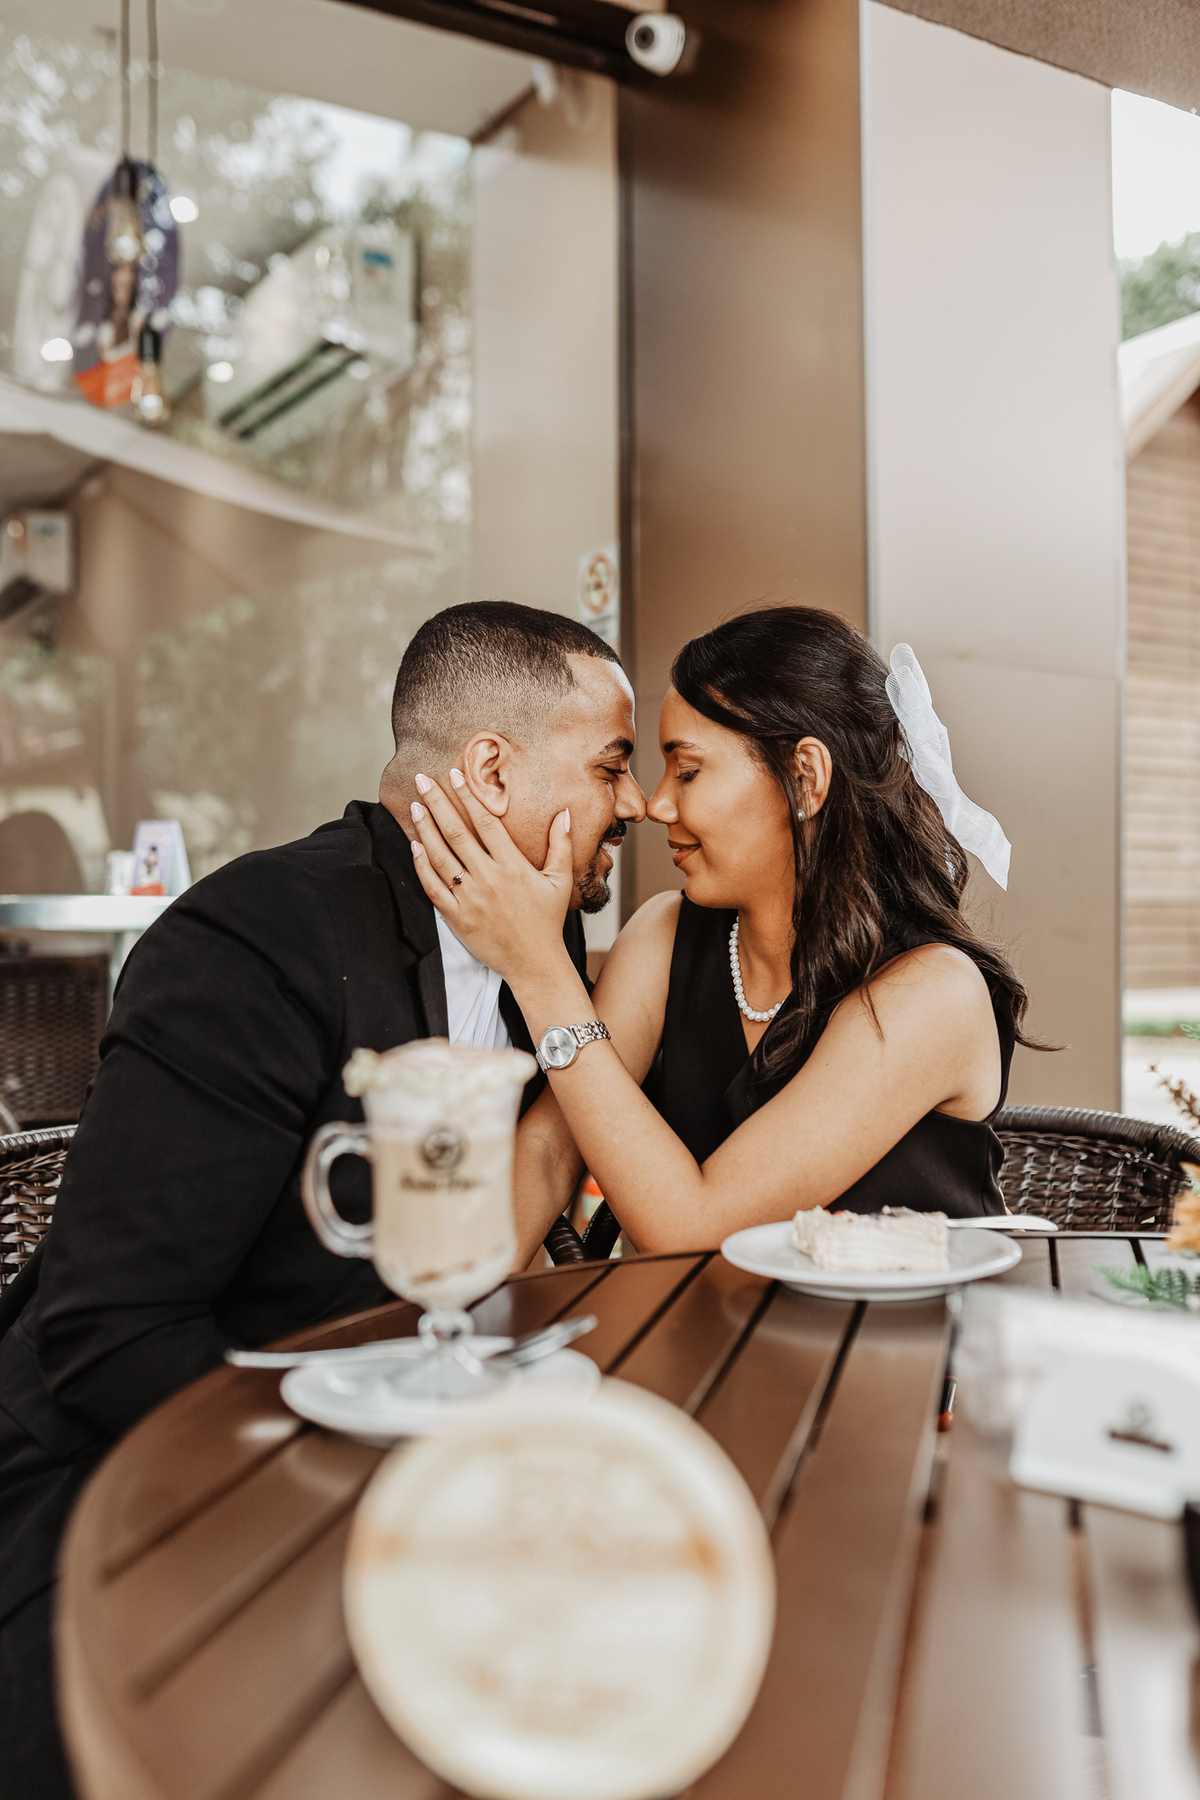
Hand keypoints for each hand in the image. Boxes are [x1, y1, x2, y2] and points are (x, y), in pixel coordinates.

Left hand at [407, 773, 573, 982]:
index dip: (467, 797)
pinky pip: (433, 887)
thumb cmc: (547, 921)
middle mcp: (489, 879)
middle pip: (456, 834)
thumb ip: (560, 845)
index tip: (453, 775)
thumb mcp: (560, 881)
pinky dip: (422, 866)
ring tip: (415, 807)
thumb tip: (564, 813)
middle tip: (422, 780)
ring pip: (441, 857)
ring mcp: (470, 899)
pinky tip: (414, 847)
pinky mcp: (457, 918)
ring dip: (425, 829)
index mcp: (513, 866)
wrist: (534, 963)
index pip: (485, 823)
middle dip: (437, 803)